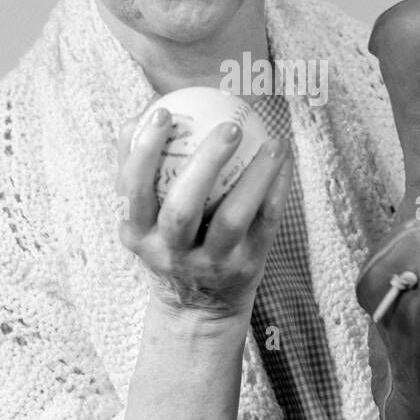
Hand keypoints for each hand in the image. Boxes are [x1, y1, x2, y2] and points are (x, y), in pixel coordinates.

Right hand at [116, 107, 292, 318]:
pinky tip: (283, 159)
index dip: (145, 151)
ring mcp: (211, 262)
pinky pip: (265, 223)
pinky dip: (276, 189)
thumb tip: (140, 116)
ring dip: (253, 178)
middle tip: (228, 126)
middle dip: (204, 165)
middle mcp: (172, 252)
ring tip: (272, 142)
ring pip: (231, 219)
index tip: (163, 112)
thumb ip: (139, 172)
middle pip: (182, 209)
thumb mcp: (145, 218)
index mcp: (140, 233)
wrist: (198, 307)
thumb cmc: (171, 243)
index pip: (136, 189)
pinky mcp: (246, 267)